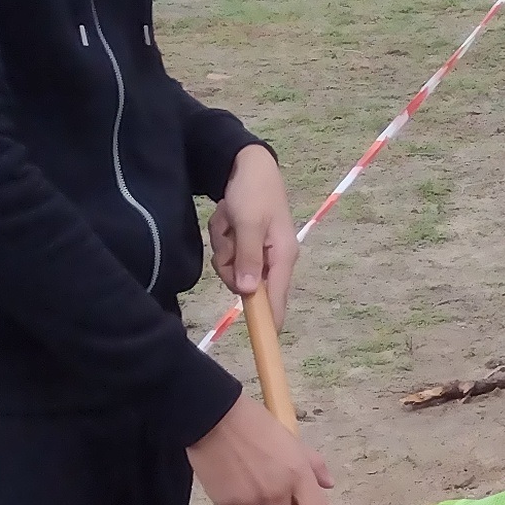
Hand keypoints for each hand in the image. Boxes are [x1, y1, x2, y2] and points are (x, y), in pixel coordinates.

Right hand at [189, 392, 336, 504]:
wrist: (214, 417)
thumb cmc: (256, 425)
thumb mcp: (292, 440)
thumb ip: (314, 465)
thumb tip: (328, 486)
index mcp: (298, 476)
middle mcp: (277, 492)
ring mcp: (250, 499)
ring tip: (257, 503)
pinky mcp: (225, 502)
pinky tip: (236, 497)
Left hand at [210, 143, 299, 323]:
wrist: (247, 163)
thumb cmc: (254, 191)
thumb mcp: (249, 223)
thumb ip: (249, 258)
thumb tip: (247, 293)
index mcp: (282, 256)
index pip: (276, 299)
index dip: (268, 321)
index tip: (261, 341)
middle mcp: (272, 259)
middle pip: (244, 285)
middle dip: (229, 262)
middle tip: (228, 236)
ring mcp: (257, 252)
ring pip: (230, 268)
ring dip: (223, 245)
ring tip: (229, 219)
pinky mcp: (245, 244)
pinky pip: (226, 253)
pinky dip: (221, 236)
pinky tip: (227, 217)